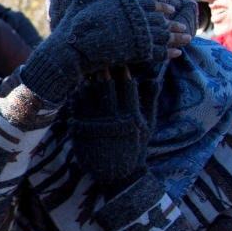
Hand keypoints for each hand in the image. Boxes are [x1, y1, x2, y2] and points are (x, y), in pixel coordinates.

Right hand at [22, 0, 181, 101]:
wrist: (71, 48)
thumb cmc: (75, 24)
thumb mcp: (82, 0)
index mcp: (126, 3)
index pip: (149, 3)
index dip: (160, 7)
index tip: (169, 10)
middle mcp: (135, 18)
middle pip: (159, 21)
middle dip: (173, 25)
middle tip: (183, 27)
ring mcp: (137, 35)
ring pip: (162, 36)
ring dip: (176, 38)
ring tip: (187, 38)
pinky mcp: (136, 53)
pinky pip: (157, 52)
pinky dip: (168, 53)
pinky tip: (177, 54)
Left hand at [69, 68, 158, 189]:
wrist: (118, 175)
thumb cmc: (135, 148)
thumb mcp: (147, 125)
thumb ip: (150, 101)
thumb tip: (155, 77)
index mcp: (132, 116)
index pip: (128, 86)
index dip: (123, 71)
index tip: (120, 57)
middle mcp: (114, 119)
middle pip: (106, 88)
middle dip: (103, 71)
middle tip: (99, 56)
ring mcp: (96, 125)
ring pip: (89, 96)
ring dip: (87, 80)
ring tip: (86, 68)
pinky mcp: (82, 130)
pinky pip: (77, 107)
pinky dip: (76, 95)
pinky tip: (76, 87)